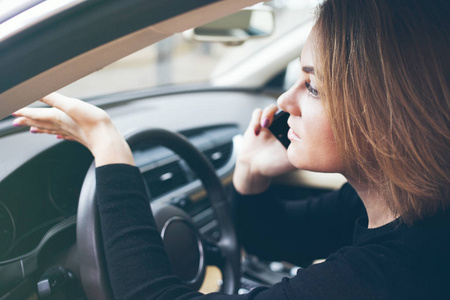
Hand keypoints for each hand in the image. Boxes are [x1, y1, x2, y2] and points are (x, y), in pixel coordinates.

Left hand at [12, 93, 134, 166]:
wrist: (107, 140)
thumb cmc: (92, 123)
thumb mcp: (73, 105)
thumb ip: (54, 98)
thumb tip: (38, 91)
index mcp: (57, 117)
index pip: (35, 114)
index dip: (22, 111)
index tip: (11, 111)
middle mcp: (61, 126)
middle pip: (40, 123)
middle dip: (27, 121)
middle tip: (15, 122)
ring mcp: (70, 132)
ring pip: (50, 130)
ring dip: (40, 129)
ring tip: (31, 130)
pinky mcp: (79, 137)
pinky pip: (64, 135)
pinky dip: (58, 135)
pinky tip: (58, 136)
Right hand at [233, 105, 295, 194]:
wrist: (254, 168)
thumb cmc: (274, 165)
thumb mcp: (292, 161)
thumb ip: (302, 152)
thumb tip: (312, 145)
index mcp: (293, 132)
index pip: (299, 117)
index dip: (297, 117)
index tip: (293, 125)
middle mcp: (282, 126)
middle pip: (286, 108)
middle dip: (282, 112)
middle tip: (279, 122)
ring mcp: (269, 124)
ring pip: (272, 108)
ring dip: (268, 113)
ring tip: (265, 125)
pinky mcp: (256, 123)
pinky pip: (257, 113)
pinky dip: (256, 119)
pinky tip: (256, 132)